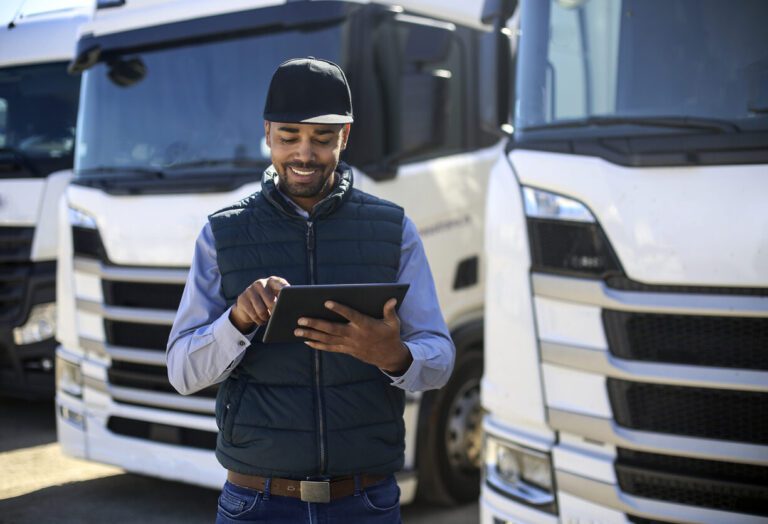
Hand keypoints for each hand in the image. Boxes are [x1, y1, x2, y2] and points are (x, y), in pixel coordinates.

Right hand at [229, 276, 289, 332]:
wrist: (248, 305)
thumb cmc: (268, 302)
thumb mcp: (277, 298)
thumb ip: (284, 299)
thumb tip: (291, 308)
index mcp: (273, 281)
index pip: (281, 284)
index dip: (285, 291)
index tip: (289, 296)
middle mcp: (261, 283)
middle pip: (271, 302)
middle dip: (274, 312)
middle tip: (276, 315)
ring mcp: (250, 290)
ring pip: (261, 311)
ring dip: (266, 317)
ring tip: (268, 317)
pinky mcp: (242, 298)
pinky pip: (253, 315)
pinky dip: (259, 320)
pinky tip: (260, 319)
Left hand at [295, 298, 412, 373]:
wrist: (389, 357)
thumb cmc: (390, 335)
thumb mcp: (393, 323)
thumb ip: (390, 310)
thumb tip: (392, 299)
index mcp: (365, 325)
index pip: (351, 315)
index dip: (339, 309)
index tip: (327, 302)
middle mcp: (355, 335)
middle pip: (332, 329)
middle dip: (316, 324)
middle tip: (300, 318)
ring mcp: (349, 344)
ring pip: (327, 339)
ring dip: (311, 334)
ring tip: (297, 330)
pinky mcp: (346, 350)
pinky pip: (330, 348)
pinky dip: (317, 345)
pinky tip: (306, 341)